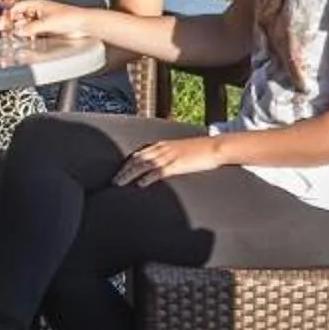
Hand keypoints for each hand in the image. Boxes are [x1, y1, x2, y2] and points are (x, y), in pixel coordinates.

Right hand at [0, 0, 92, 41]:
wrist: (83, 24)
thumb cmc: (69, 17)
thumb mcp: (45, 23)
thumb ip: (29, 28)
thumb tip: (17, 32)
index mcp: (35, 3)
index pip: (15, 8)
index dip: (7, 16)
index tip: (2, 26)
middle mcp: (37, 10)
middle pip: (18, 17)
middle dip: (12, 25)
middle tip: (5, 34)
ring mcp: (41, 19)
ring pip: (25, 24)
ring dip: (20, 31)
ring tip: (14, 39)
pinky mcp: (46, 27)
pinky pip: (33, 31)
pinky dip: (28, 35)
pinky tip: (27, 40)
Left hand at [112, 133, 227, 186]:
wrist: (214, 147)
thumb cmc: (199, 151)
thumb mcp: (180, 151)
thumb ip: (168, 156)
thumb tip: (159, 166)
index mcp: (162, 145)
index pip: (139, 154)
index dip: (127, 164)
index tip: (118, 172)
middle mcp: (162, 149)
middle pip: (137, 159)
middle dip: (124, 170)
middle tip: (114, 181)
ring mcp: (169, 156)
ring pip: (144, 165)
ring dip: (130, 174)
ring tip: (120, 183)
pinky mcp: (177, 165)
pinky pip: (159, 171)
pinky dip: (148, 177)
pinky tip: (140, 184)